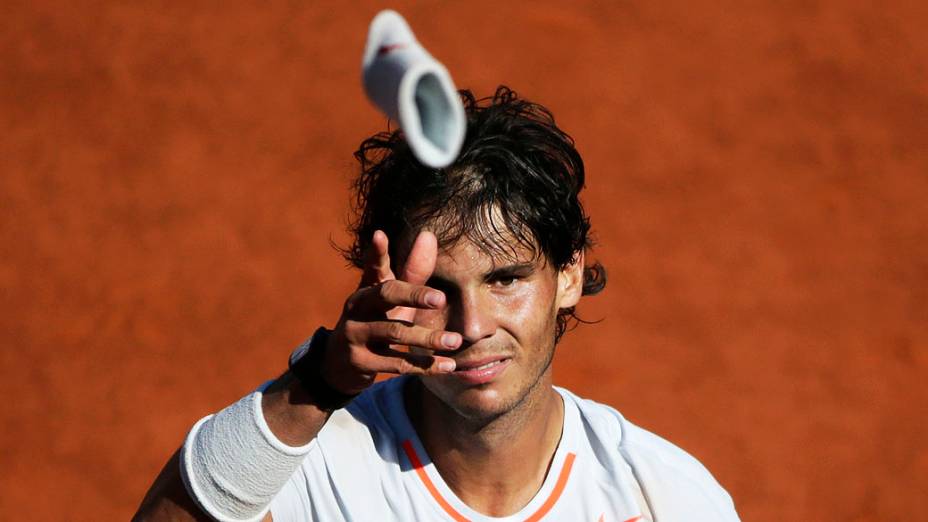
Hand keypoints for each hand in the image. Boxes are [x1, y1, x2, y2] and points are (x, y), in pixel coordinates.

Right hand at [321, 230, 460, 393]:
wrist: (338, 365)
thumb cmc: (373, 322)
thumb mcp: (390, 300)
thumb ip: (412, 272)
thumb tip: (428, 235)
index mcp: (366, 288)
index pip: (372, 266)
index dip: (376, 252)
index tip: (380, 235)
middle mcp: (357, 307)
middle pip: (385, 295)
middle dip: (414, 295)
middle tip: (441, 298)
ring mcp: (354, 334)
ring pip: (395, 333)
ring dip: (428, 338)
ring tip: (455, 341)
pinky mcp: (359, 362)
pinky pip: (396, 363)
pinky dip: (424, 366)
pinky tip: (448, 366)